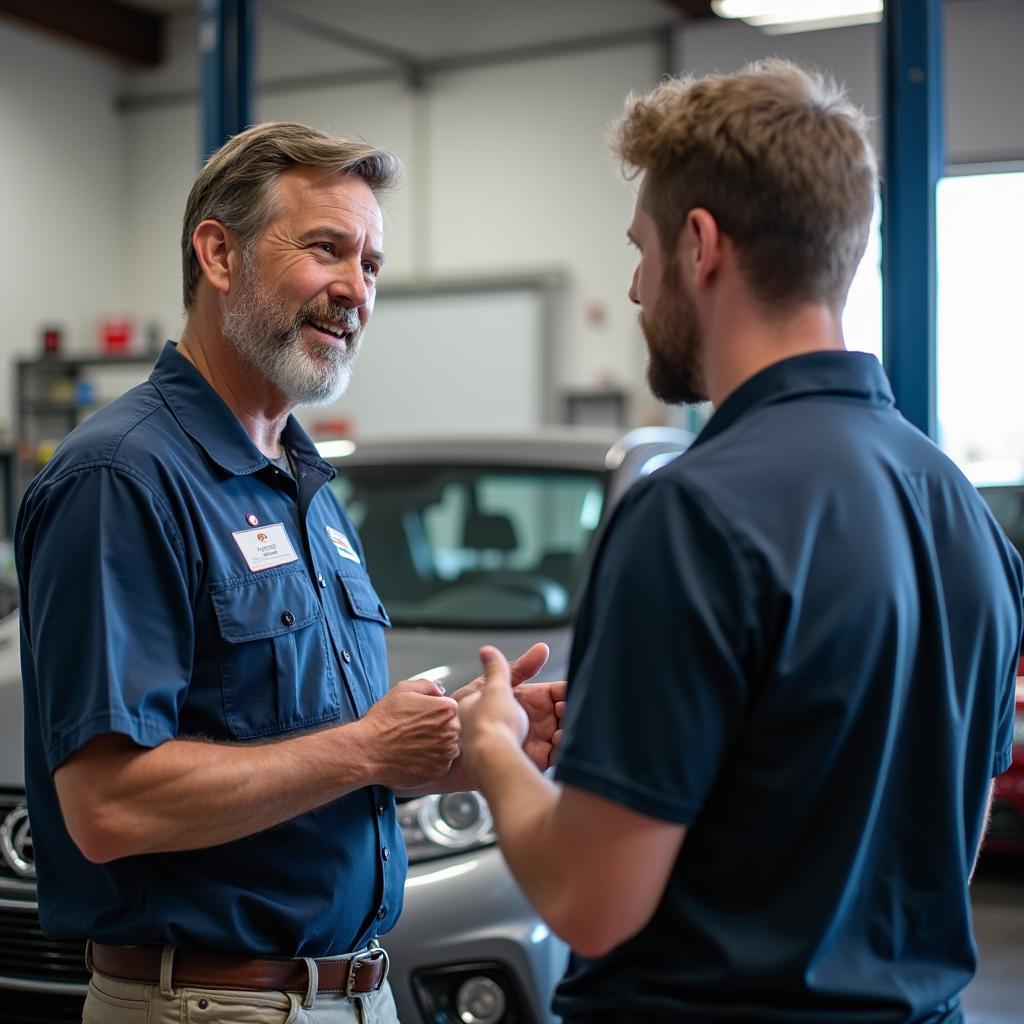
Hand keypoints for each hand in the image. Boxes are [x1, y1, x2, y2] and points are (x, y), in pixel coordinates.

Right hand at [362, 678, 459, 789]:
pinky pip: (441, 763)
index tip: (422, 717)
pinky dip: (431, 761)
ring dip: (437, 745)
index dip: (435, 712)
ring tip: (414, 744)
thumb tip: (439, 692)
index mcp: (446, 709)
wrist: (369, 750)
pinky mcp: (439, 770)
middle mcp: (451, 731)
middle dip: (438, 729)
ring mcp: (446, 753)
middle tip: (416, 732)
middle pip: (452, 728)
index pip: (451, 708)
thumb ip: (428, 686)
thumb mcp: (403, 689)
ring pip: (448, 746)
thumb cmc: (384, 720)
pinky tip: (415, 756)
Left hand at [455, 643, 565, 771]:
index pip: (555, 692)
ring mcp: (535, 739)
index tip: (569, 693)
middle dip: (570, 709)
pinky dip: (565, 747)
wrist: (474, 761)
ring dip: (569, 727)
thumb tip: (489, 649)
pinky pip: (560, 752)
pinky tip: (561, 741)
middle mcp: (531, 719)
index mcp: (524, 699)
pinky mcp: (538, 758)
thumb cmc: (481, 726)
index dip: (565, 692)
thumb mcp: (491, 690)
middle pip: (563, 711)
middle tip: (568, 710)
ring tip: (566, 726)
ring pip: (564, 730)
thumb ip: (498, 669)